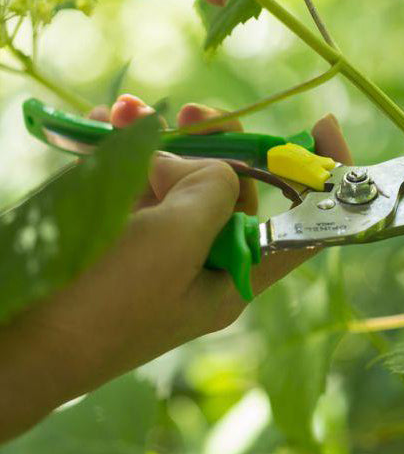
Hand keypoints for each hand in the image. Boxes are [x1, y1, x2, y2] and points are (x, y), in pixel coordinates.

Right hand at [0, 94, 350, 440]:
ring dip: (165, 141)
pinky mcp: (126, 234)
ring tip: (132, 110)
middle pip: (236, 189)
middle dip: (220, 143)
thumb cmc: (103, 302)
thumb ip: (212, 194)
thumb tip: (211, 167)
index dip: (320, 178)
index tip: (322, 126)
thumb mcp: (174, 243)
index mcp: (237, 275)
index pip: (301, 226)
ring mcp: (165, 246)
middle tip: (196, 112)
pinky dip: (129, 153)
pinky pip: (141, 184)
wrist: (16, 342)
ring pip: (184, 179)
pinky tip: (109, 122)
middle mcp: (207, 260)